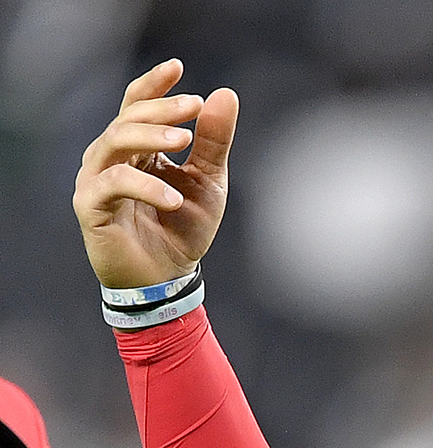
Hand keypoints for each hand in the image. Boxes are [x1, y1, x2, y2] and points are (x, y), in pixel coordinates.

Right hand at [73, 59, 237, 291]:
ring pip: (116, 142)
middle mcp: (111, 157)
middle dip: (162, 109)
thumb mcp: (209, 181)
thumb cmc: (183, 228)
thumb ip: (215, 141)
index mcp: (137, 148)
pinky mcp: (90, 206)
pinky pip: (113, 184)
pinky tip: (174, 198)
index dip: (154, 84)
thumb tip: (225, 95)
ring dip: (151, 136)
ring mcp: (97, 179)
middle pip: (128, 118)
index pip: (137, 105)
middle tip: (195, 106)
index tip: (178, 67)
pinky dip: (145, 186)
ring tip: (186, 141)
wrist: (169, 278)